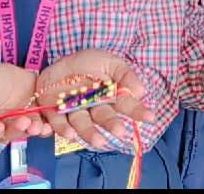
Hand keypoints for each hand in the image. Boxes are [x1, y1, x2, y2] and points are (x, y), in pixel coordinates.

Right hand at [0, 63, 50, 142]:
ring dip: (32, 130)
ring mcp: (21, 122)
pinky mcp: (37, 116)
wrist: (9, 72)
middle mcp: (3, 127)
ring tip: (37, 126)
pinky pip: (42, 125)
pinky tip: (50, 125)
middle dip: (16, 129)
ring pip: (26, 131)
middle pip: (8, 133)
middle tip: (23, 122)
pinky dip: (46, 127)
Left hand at [35, 49, 154, 147]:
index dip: (137, 111)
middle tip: (120, 132)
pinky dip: (61, 128)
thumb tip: (141, 91)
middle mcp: (93, 107)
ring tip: (97, 141)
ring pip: (81, 123)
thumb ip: (125, 75)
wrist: (60, 61)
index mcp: (109, 97)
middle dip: (111, 124)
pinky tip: (68, 134)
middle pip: (103, 117)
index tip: (150, 117)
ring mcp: (73, 111)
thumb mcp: (110, 62)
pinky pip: (56, 122)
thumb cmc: (89, 62)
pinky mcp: (53, 112)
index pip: (125, 104)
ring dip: (88, 132)